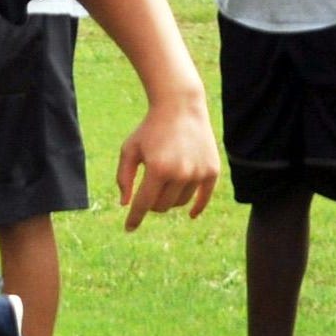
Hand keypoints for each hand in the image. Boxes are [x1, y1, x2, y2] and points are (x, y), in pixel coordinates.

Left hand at [114, 93, 218, 231]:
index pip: (143, 204)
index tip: (129, 228)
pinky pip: (204, 198)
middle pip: (162, 206)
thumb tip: (126, 205)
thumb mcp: (129, 150)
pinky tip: (191, 216)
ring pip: (180, 203)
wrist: (180, 107)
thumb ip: (123, 178)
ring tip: (164, 181)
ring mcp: (199, 173)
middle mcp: (181, 173)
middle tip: (147, 190)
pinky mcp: (212, 171)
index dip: (134, 218)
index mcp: (157, 169)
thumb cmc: (149, 129)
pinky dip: (196, 208)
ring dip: (169, 198)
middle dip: (151, 203)